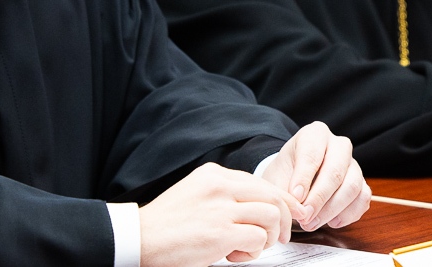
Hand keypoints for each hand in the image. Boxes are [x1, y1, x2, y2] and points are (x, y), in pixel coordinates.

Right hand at [137, 162, 293, 266]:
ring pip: (270, 215)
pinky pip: (258, 239)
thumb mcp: (195, 193)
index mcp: (214, 174)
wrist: (139, 238)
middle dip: (284, 218)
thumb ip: (223, 194)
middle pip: (272, 195)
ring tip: (249, 248)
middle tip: (280, 237)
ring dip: (267, 237)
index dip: (282, 200)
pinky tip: (235, 256)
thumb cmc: (166, 223)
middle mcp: (220, 186)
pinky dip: (253, 251)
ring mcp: (221, 208)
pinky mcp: (220, 233)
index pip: (261, 182)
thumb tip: (258, 205)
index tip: (292, 213)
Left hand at [258, 121, 369, 230]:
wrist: (294, 178)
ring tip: (311, 223)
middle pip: (335, 172)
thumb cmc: (286, 174)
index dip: (303, 178)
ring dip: (331, 210)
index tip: (295, 198)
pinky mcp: (362, 183)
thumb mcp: (276, 177)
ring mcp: (353, 164)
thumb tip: (299, 210)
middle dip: (319, 199)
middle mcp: (339, 145)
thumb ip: (285, 192)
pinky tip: (331, 222)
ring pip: (352, 187)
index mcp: (315, 134)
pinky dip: (348, 215)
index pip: (312, 154)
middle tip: (304, 217)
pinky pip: (363, 200)